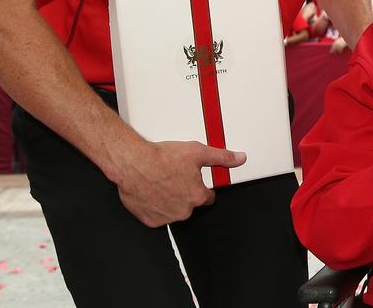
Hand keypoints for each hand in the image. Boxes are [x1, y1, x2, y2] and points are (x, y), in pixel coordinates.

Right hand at [115, 138, 246, 227]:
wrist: (134, 164)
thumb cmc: (162, 159)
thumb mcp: (198, 152)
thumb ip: (222, 157)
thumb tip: (239, 158)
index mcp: (197, 197)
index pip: (208, 197)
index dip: (202, 187)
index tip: (196, 181)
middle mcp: (183, 211)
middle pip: (190, 204)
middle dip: (185, 192)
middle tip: (176, 177)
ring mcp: (166, 217)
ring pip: (174, 210)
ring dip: (171, 199)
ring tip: (163, 182)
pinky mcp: (150, 220)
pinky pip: (157, 215)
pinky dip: (156, 206)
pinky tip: (153, 191)